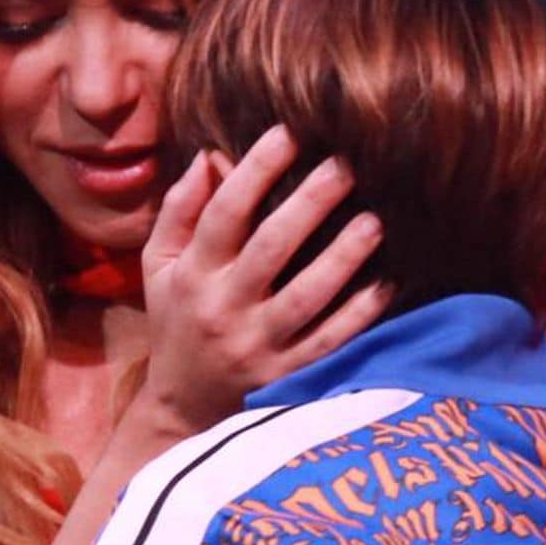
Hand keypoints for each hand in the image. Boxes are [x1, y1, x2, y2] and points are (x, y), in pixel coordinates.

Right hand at [137, 126, 389, 437]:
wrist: (182, 410)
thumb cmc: (178, 321)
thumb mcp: (158, 267)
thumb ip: (178, 211)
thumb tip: (208, 157)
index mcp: (192, 275)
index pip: (222, 213)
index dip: (254, 171)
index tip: (287, 134)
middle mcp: (223, 309)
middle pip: (269, 248)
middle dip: (309, 203)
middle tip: (345, 164)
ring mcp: (258, 347)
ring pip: (306, 297)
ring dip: (343, 257)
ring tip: (374, 220)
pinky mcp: (288, 377)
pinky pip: (331, 342)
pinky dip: (360, 314)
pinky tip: (387, 282)